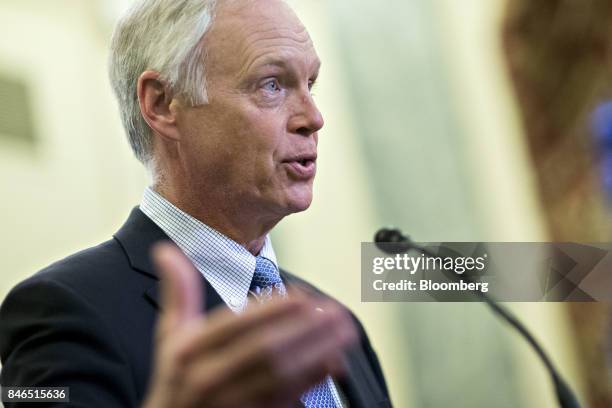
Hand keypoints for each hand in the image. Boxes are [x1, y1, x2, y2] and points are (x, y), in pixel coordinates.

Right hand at [142, 243, 357, 407]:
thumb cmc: (175, 379)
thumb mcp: (169, 335)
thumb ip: (177, 293)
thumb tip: (165, 250)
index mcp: (190, 350)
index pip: (235, 325)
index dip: (271, 310)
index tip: (302, 296)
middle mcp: (210, 376)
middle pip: (264, 349)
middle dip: (304, 329)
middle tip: (333, 311)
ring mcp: (232, 401)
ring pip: (281, 375)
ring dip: (317, 352)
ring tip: (342, 332)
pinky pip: (286, 398)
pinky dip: (312, 380)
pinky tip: (333, 363)